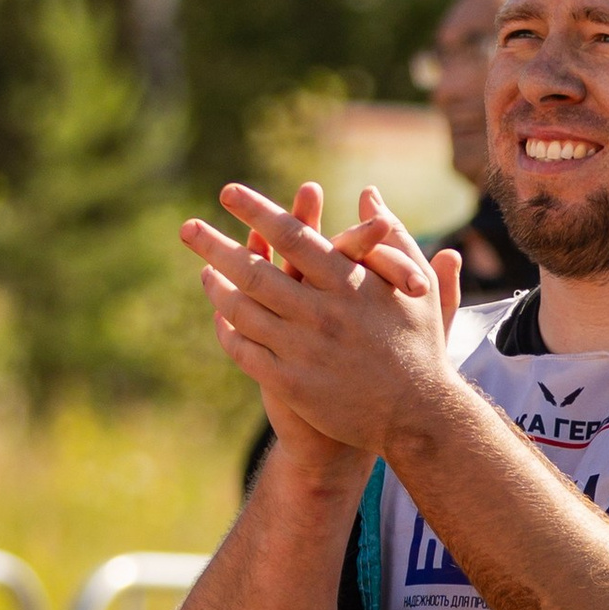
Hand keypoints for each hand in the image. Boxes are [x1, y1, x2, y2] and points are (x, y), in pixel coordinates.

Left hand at [182, 181, 460, 463]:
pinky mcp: (292, 384)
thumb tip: (369, 193)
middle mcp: (321, 312)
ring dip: (217, 289)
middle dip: (215, 246)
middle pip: (254, 271)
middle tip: (187, 228)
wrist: (418, 417)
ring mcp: (303, 350)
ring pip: (243, 311)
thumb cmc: (421, 346)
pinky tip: (220, 318)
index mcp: (349, 283)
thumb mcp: (416, 285)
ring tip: (204, 272)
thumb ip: (393, 236)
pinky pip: (245, 352)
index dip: (257, 212)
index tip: (228, 192)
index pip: (293, 236)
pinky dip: (227, 332)